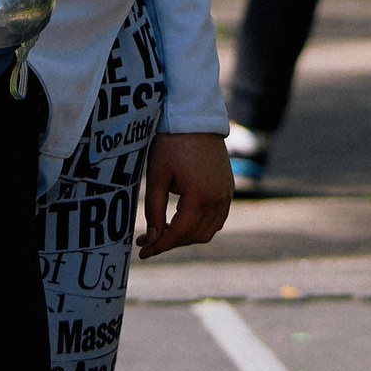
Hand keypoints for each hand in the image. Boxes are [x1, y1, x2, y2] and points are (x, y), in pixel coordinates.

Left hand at [138, 132, 233, 259]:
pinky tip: (183, 222)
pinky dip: (201, 226)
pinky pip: (217, 219)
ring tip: (163, 231)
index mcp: (200, 196)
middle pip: (194, 236)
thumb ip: (153, 210)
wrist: (195, 119)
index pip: (179, 233)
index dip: (160, 246)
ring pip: (208, 231)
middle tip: (147, 239)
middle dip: (170, 241)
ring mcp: (226, 194)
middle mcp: (218, 199)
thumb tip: (152, 238)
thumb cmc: (172, 144)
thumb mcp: (157, 176)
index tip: (142, 252)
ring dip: (186, 236)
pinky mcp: (228, 188)